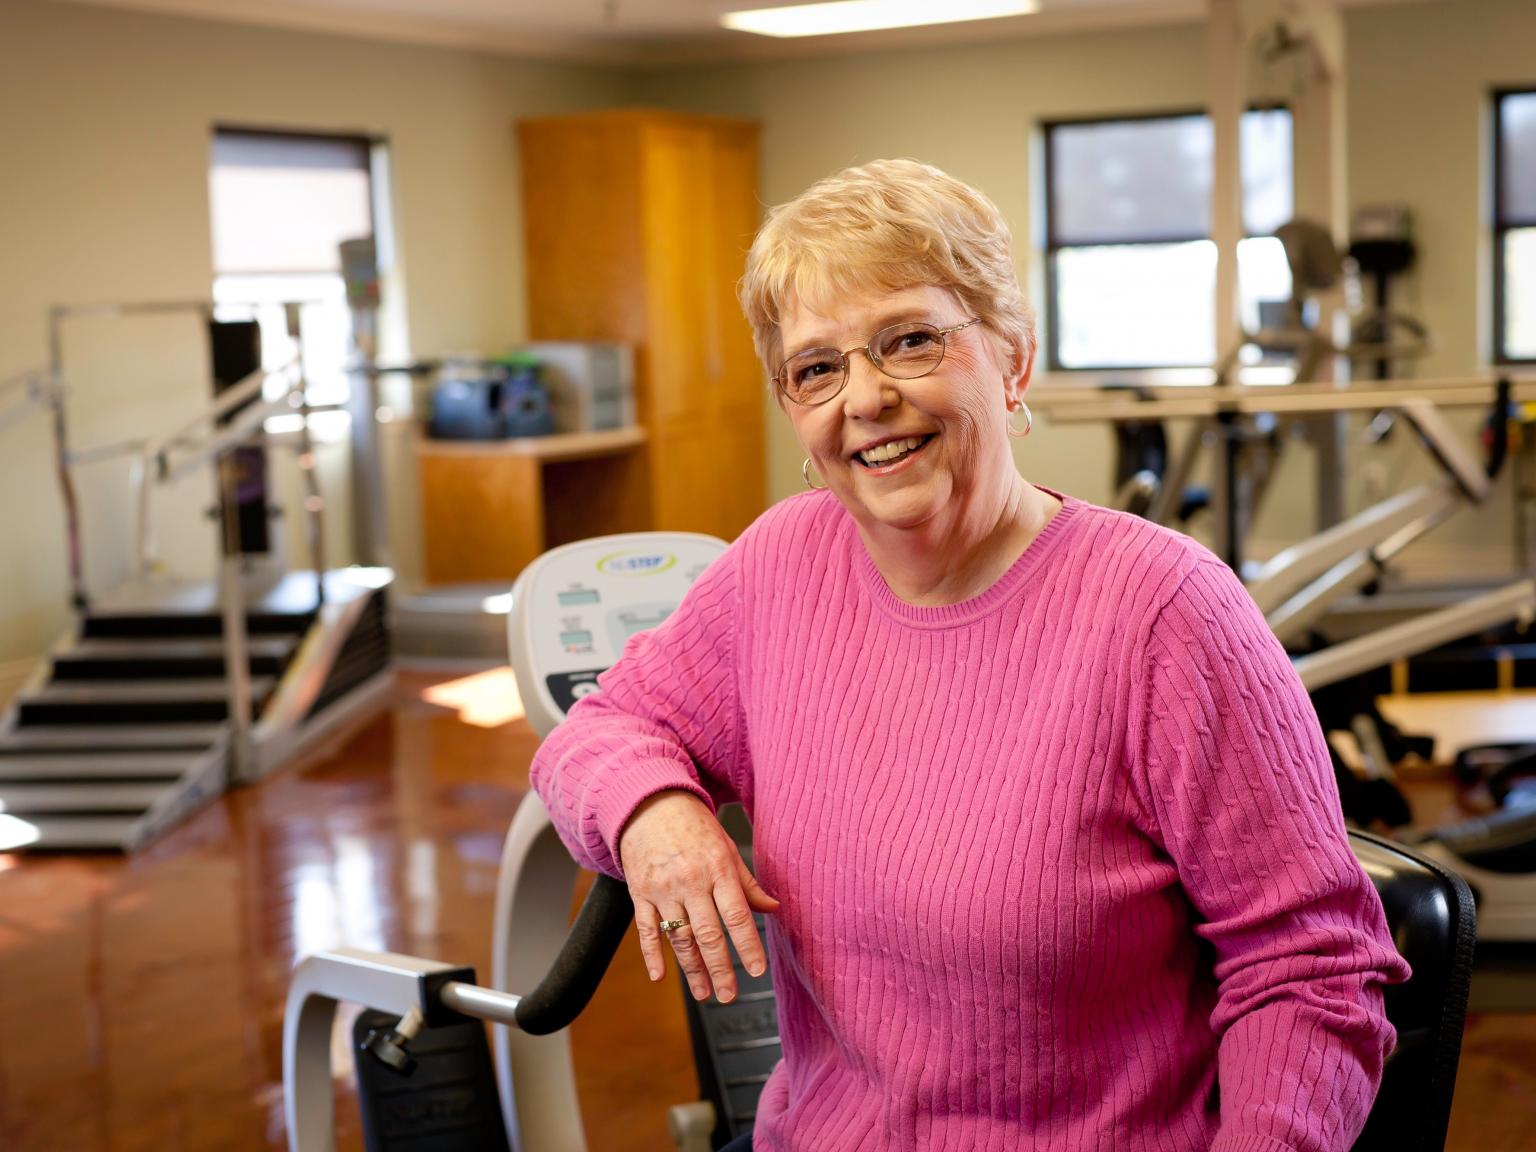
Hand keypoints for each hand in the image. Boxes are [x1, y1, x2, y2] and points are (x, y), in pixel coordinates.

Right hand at [618, 790, 780, 1002]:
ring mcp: (662, 888)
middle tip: (729, 995)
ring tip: (703, 993)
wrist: (649, 804)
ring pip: (679, 937)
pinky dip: (652, 955)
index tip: (756, 970)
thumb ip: (748, 883)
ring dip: (692, 969)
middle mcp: (690, 881)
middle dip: (720, 968)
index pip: (736, 915)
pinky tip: (661, 976)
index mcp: (717, 869)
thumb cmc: (694, 826)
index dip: (748, 945)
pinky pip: (646, 929)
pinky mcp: (639, 892)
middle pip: (707, 933)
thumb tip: (774, 909)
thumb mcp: (726, 848)